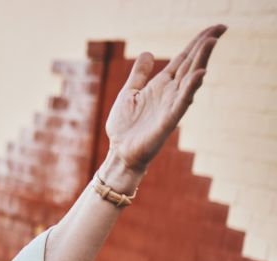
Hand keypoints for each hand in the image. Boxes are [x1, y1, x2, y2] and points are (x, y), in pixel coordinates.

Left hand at [106, 25, 225, 174]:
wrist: (119, 152)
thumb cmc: (124, 126)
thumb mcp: (128, 93)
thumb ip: (139, 74)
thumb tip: (147, 52)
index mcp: (161, 85)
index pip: (183, 60)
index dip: (196, 44)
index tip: (212, 28)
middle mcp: (170, 92)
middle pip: (191, 64)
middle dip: (205, 45)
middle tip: (222, 27)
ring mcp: (171, 105)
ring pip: (190, 79)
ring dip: (201, 60)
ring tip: (211, 42)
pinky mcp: (168, 120)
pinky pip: (182, 102)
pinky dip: (191, 88)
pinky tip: (199, 75)